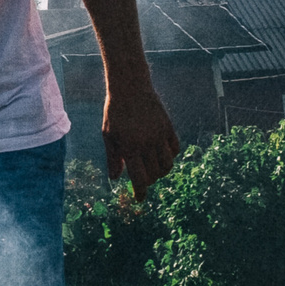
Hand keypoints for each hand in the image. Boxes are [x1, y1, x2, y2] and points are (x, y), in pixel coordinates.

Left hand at [102, 83, 180, 200]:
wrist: (130, 87)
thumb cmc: (115, 112)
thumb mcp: (109, 135)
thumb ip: (112, 158)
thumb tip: (115, 179)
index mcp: (130, 147)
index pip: (139, 178)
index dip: (140, 192)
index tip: (139, 198)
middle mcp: (147, 144)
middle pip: (155, 174)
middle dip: (149, 181)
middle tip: (142, 178)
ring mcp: (160, 135)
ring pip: (167, 165)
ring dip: (161, 171)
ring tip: (153, 168)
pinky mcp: (168, 127)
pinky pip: (175, 149)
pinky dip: (170, 156)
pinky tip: (162, 154)